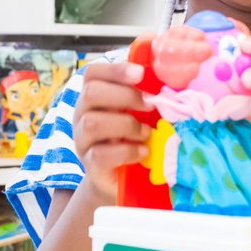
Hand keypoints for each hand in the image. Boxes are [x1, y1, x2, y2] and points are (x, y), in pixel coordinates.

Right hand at [72, 61, 150, 199]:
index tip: (140, 73)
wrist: (120, 179)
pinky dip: (127, 151)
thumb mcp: (137, 112)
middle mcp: (82, 115)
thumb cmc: (132, 137)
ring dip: (126, 124)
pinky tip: (143, 151)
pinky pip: (100, 155)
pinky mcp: (90, 165)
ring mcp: (83, 141)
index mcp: (93, 97)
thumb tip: (168, 73)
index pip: (92, 73)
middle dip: (125, 96)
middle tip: (150, 105)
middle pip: (90, 93)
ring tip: (146, 133)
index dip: (115, 70)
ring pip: (92, 123)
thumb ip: (144, 93)